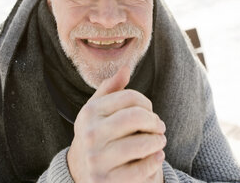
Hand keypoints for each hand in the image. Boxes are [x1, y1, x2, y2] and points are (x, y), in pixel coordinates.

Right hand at [68, 65, 165, 182]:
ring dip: (158, 141)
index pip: (129, 97)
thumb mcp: (97, 111)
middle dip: (154, 121)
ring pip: (142, 143)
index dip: (146, 102)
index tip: (149, 111)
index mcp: (88, 113)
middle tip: (160, 127)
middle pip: (136, 117)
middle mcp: (89, 135)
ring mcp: (97, 160)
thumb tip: (126, 68)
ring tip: (159, 141)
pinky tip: (157, 157)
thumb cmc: (97, 135)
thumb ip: (111, 89)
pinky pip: (143, 168)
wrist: (80, 174)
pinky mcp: (107, 182)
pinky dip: (156, 161)